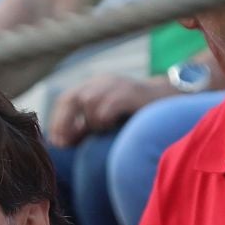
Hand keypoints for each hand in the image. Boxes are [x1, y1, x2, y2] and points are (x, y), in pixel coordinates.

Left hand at [46, 75, 167, 147]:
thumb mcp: (106, 117)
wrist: (168, 98)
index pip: (66, 98)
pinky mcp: (128, 93)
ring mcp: (115, 85)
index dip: (57, 119)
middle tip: (64, 143)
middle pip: (72, 99)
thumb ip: (85, 126)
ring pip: (88, 103)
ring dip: (89, 122)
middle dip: (64, 123)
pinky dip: (103, 120)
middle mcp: (102, 82)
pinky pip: (106, 108)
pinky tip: (111, 126)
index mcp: (94, 85)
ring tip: (102, 130)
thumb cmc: (135, 112)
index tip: (55, 140)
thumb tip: (62, 142)